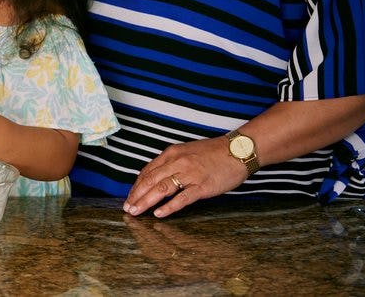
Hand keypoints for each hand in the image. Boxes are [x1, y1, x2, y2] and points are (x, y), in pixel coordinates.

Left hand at [123, 136, 247, 217]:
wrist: (237, 150)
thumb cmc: (212, 153)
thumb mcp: (186, 152)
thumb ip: (171, 164)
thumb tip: (156, 178)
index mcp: (171, 154)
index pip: (147, 171)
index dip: (136, 185)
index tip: (129, 197)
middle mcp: (177, 162)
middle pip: (150, 180)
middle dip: (136, 195)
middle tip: (127, 208)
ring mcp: (190, 174)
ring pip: (162, 188)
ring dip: (146, 201)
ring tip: (136, 212)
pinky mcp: (202, 186)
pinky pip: (182, 198)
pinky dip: (169, 206)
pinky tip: (159, 213)